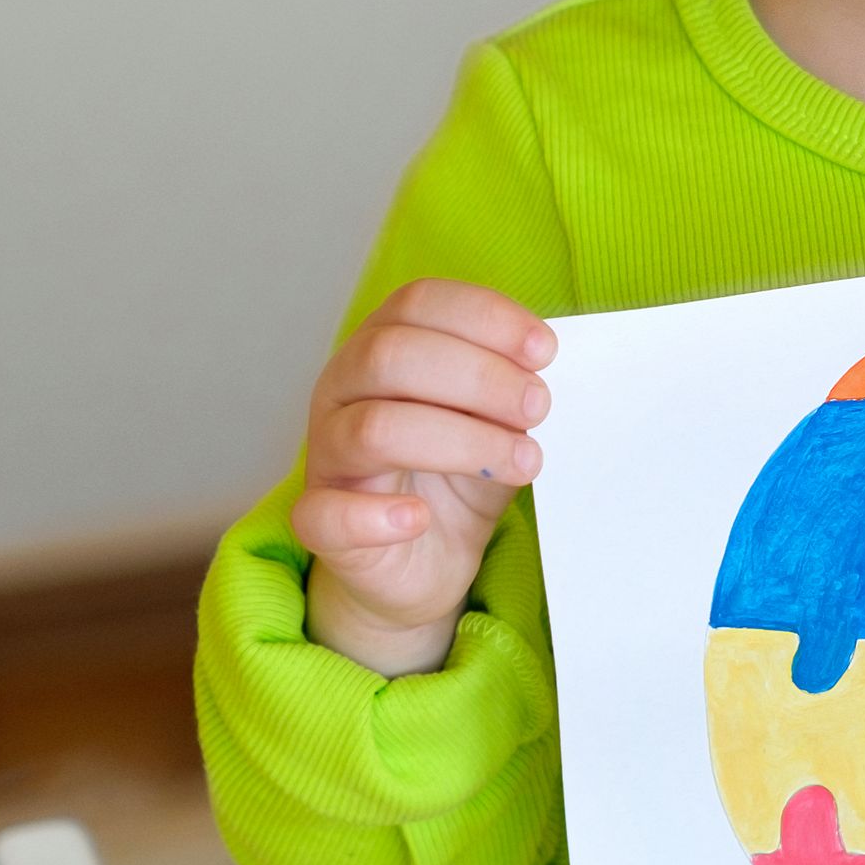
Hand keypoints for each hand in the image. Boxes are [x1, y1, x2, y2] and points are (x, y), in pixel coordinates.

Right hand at [295, 279, 556, 673]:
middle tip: (537, 407)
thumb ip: (508, 386)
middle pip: (390, 355)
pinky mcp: (320, 523)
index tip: (544, 349)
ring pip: (373, 428)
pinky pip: (325, 514)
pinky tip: (418, 517)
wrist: (423, 561)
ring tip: (521, 461)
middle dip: (479, 377)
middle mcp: (342, 391)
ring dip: (461, 441)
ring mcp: (325, 456)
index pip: (418, 302)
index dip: (484, 317)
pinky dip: (375, 516)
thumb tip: (541, 364)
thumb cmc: (453, 477)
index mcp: (380, 347)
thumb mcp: (492, 420)